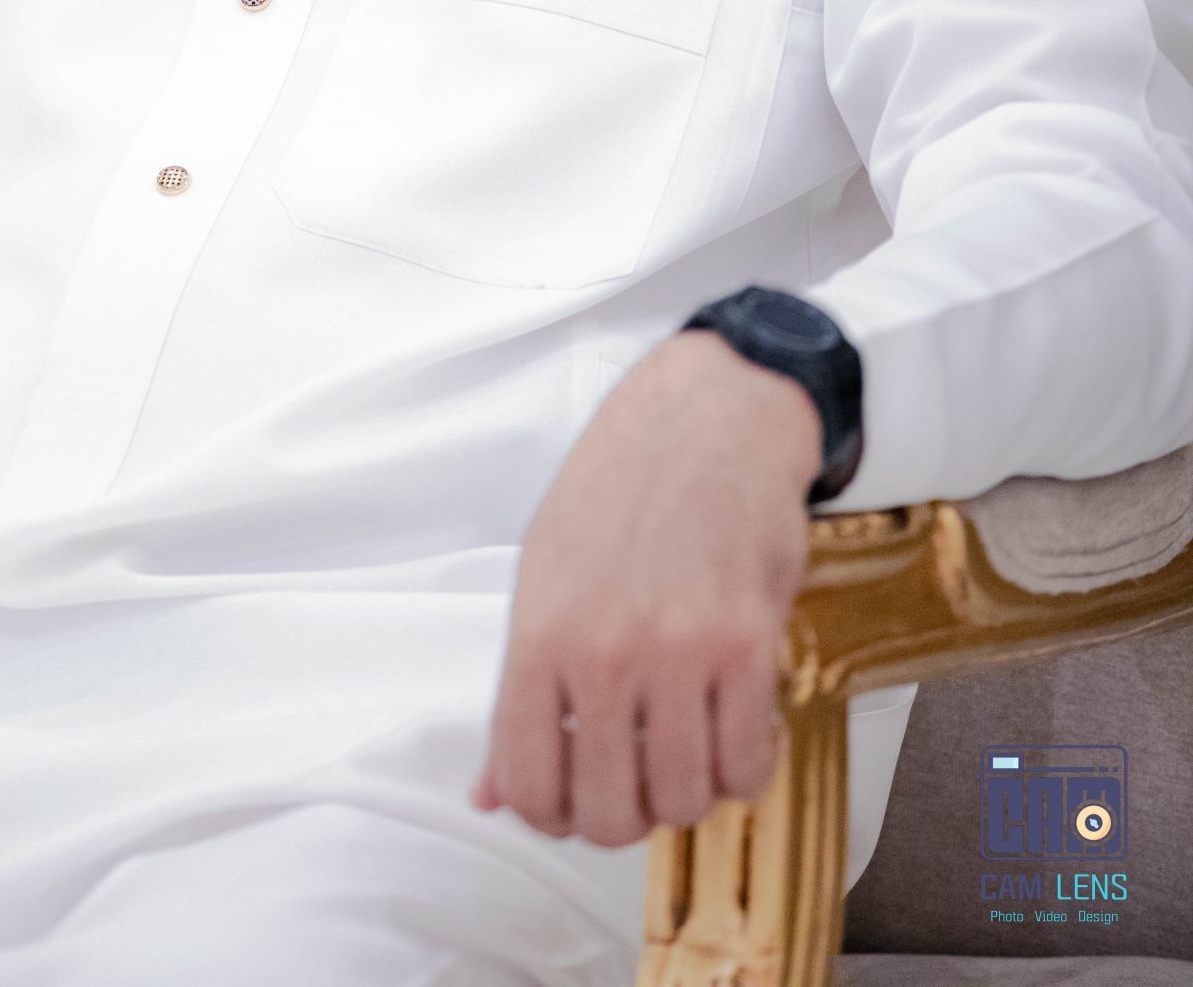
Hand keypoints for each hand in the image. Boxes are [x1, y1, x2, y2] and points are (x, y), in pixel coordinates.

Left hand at [470, 329, 822, 846]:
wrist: (707, 417)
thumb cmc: (620, 489)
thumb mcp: (543, 575)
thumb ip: (519, 691)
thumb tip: (488, 793)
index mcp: (537, 633)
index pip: (525, 784)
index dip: (551, 817)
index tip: (574, 801)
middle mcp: (601, 651)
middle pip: (608, 813)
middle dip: (625, 815)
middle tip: (638, 777)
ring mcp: (676, 650)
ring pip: (682, 800)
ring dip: (689, 793)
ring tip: (690, 747)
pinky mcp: (747, 643)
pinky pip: (747, 764)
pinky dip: (745, 769)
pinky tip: (737, 729)